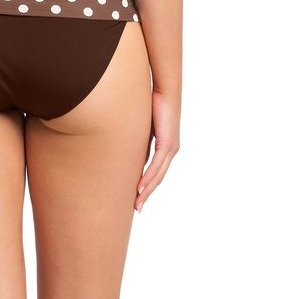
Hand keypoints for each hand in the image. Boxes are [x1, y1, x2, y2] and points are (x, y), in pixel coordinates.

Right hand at [134, 90, 179, 212]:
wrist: (165, 90)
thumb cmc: (153, 101)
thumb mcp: (142, 124)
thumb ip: (137, 137)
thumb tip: (125, 146)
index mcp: (165, 146)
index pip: (155, 170)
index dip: (146, 184)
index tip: (136, 196)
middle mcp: (171, 150)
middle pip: (158, 177)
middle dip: (146, 194)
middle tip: (137, 208)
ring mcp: (171, 148)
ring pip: (158, 175)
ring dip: (147, 190)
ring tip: (137, 203)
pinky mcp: (168, 144)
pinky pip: (157, 165)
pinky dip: (149, 178)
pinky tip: (140, 187)